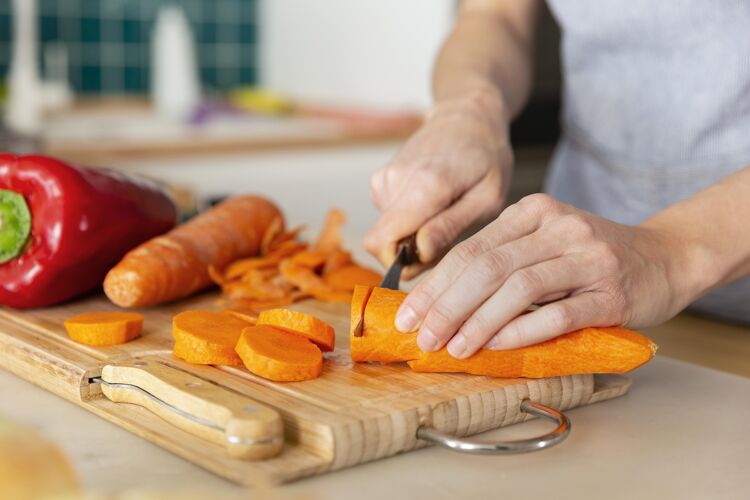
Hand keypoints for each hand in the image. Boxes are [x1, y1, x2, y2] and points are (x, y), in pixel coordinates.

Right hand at [364, 88, 512, 276]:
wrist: (467, 118)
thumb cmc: (486, 158)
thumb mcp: (487, 199)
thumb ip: (450, 228)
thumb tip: (417, 255)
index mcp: (424, 185)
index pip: (381, 242)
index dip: (400, 263)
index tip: (429, 258)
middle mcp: (394, 180)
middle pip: (383, 242)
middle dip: (411, 252)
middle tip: (448, 235)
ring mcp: (383, 179)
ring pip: (387, 232)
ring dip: (414, 235)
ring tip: (445, 213)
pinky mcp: (379, 181)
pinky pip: (388, 219)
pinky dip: (409, 221)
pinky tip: (433, 204)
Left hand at [395, 193, 696, 356]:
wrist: (665, 257)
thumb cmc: (590, 257)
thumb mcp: (543, 243)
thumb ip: (499, 260)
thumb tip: (439, 300)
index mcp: (533, 212)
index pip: (470, 249)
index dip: (435, 284)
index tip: (409, 314)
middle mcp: (559, 229)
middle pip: (487, 267)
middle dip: (447, 306)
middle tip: (424, 336)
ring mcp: (587, 259)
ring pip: (518, 288)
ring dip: (478, 322)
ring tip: (454, 348)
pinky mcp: (610, 293)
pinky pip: (557, 314)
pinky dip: (522, 331)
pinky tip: (497, 346)